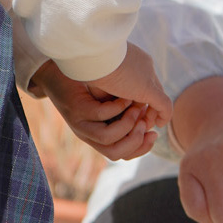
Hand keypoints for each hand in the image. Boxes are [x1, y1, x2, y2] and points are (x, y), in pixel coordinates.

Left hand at [31, 60, 157, 159]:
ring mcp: (82, 121)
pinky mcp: (77, 109)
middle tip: (145, 123)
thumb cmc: (96, 81)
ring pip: (106, 138)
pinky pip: (100, 115)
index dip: (141, 148)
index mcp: (102, 134)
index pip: (123, 154)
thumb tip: (155, 117)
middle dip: (135, 140)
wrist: (66, 68)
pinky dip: (116, 107)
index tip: (154, 133)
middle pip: (115, 153)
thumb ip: (134, 110)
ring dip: (127, 124)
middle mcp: (91, 133)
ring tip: (136, 108)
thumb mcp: (119, 99)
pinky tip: (124, 96)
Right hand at [86, 42, 172, 129]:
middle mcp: (146, 66)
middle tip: (140, 121)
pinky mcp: (148, 88)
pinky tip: (160, 124)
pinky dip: (163, 115)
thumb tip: (106, 102)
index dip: (139, 97)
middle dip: (148, 106)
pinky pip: (164, 105)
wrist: (94, 53)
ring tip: (143, 125)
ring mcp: (148, 76)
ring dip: (152, 114)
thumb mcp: (100, 76)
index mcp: (134, 59)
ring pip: (159, 99)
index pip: (143, 79)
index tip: (131, 109)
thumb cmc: (91, 64)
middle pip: (153, 89)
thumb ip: (106, 87)